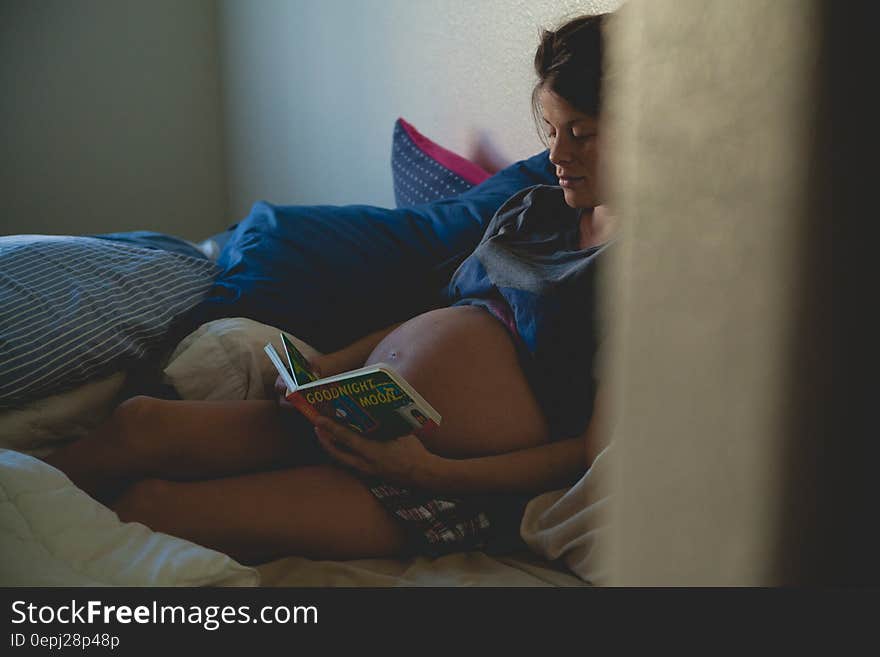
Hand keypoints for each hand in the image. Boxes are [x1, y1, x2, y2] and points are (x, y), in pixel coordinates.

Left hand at [313, 417, 441, 488]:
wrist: (423, 475)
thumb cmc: (413, 452)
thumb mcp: (398, 433)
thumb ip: (383, 425)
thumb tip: (372, 414)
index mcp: (371, 450)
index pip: (345, 437)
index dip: (330, 428)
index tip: (318, 420)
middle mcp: (365, 463)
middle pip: (337, 453)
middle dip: (325, 440)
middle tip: (318, 428)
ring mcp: (367, 471)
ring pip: (343, 460)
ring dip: (333, 448)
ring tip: (328, 436)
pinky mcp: (372, 475)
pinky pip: (352, 464)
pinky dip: (345, 455)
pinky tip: (345, 448)